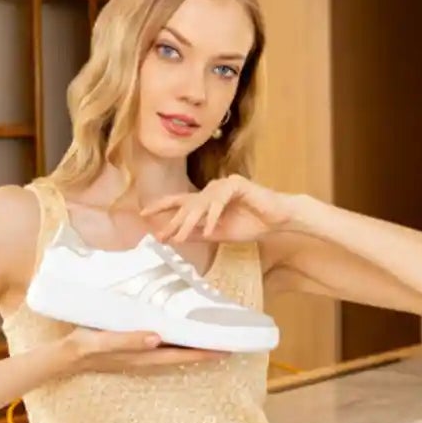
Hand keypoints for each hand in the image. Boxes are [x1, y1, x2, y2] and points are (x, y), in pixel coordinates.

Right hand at [59, 327, 226, 373]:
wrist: (66, 356)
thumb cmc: (84, 346)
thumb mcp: (103, 341)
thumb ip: (129, 340)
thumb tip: (158, 338)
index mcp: (144, 356)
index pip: (181, 354)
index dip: (204, 352)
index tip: (227, 348)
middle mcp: (147, 358)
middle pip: (184, 355)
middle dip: (205, 350)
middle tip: (229, 341)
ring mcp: (140, 356)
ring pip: (175, 352)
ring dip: (193, 347)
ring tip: (211, 339)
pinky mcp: (134, 350)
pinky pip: (164, 347)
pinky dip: (177, 341)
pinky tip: (179, 334)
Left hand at [145, 175, 298, 243]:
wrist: (278, 219)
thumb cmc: (251, 224)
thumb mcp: (218, 234)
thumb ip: (197, 233)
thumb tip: (174, 238)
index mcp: (206, 201)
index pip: (179, 202)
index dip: (161, 206)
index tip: (143, 215)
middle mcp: (211, 190)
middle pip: (186, 205)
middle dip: (173, 222)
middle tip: (162, 236)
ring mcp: (223, 185)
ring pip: (200, 203)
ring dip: (189, 223)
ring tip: (180, 238)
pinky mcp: (237, 184)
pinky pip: (219, 201)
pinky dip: (213, 216)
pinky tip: (209, 231)